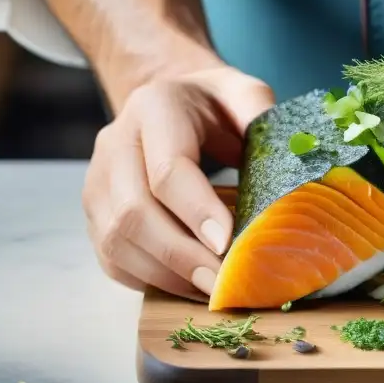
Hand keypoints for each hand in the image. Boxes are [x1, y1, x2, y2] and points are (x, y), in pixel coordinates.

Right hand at [83, 64, 274, 298]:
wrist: (169, 98)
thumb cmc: (215, 103)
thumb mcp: (244, 93)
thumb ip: (263, 117)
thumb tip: (288, 161)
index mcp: (155, 108)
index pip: (168, 170)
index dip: (197, 212)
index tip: (229, 245)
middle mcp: (115, 143)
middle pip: (134, 212)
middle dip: (183, 257)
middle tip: (225, 284)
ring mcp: (97, 180)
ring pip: (117, 241)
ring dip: (167, 275)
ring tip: (212, 290)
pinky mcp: (95, 212)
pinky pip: (112, 258)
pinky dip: (150, 280)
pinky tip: (190, 286)